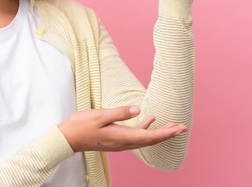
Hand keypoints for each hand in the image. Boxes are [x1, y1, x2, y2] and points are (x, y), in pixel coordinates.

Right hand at [58, 106, 187, 152]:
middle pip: (151, 140)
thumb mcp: (99, 116)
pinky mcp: (116, 138)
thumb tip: (137, 109)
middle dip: (168, 134)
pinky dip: (145, 128)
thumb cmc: (81, 126)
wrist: (67, 138)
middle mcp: (124, 143)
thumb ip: (119, 113)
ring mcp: (120, 142)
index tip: (179, 129)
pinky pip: (135, 135)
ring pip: (145, 138)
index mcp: (122, 137)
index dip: (166, 133)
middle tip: (183, 127)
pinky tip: (149, 118)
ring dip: (159, 132)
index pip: (149, 136)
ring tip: (172, 125)